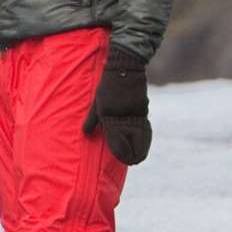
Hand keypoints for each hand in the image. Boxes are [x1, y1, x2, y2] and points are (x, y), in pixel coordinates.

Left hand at [84, 46, 151, 164]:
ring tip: (139, 157)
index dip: (119, 150)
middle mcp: (121, 113)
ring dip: (141, 147)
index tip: (123, 159)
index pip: (114, 137)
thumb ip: (92, 119)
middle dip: (131, 152)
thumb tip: (85, 133)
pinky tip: (145, 142)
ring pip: (139, 134)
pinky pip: (144, 126)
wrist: (125, 69)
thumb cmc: (108, 86)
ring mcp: (134, 110)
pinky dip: (145, 136)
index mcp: (108, 113)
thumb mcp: (97, 101)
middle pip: (128, 138)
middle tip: (133, 162)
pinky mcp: (143, 108)